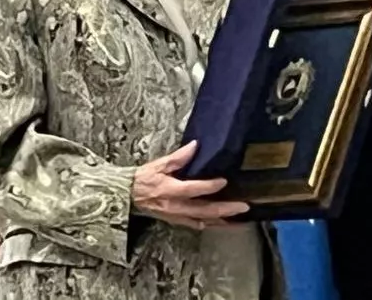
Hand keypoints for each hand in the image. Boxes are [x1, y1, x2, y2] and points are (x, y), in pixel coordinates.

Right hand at [132, 141, 248, 229]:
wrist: (129, 197)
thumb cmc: (143, 179)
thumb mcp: (159, 164)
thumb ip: (178, 157)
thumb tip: (195, 146)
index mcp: (170, 190)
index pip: (193, 189)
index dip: (209, 186)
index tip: (224, 181)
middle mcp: (176, 206)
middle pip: (204, 210)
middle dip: (225, 209)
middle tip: (243, 207)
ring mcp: (177, 216)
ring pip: (204, 221)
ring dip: (223, 221)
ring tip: (240, 220)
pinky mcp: (177, 221)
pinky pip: (197, 225)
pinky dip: (212, 225)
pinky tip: (223, 224)